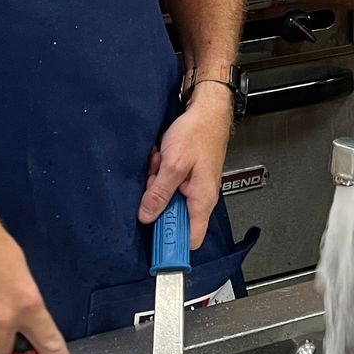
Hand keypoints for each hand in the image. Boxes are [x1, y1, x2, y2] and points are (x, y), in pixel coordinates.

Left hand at [140, 83, 231, 245]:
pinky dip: (160, 174)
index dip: (173, 245)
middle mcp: (200, 197)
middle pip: (173, 218)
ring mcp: (192, 187)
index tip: (156, 244)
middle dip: (157, 204)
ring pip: (167, 199)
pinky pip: (167, 185)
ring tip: (159, 165)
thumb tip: (146, 216)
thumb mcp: (173, 164)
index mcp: (202, 199)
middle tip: (153, 186)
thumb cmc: (199, 132)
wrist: (207, 109)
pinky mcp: (186, 176)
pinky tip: (161, 159)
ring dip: (156, 185)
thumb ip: (159, 193)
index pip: (192, 239)